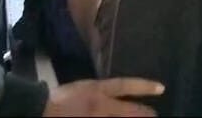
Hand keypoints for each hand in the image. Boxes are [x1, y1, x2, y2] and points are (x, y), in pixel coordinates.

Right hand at [43, 78, 164, 116]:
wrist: (40, 110)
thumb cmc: (58, 98)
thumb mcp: (81, 88)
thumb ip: (99, 91)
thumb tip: (116, 96)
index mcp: (96, 90)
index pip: (124, 86)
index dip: (143, 87)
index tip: (161, 88)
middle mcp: (101, 105)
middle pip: (130, 110)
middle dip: (145, 114)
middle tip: (155, 116)